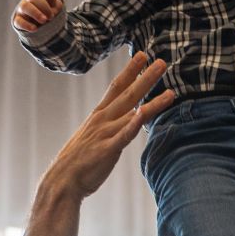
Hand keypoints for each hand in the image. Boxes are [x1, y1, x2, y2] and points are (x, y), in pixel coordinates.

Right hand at [13, 0, 63, 32]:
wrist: (39, 27)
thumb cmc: (48, 14)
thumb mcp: (55, 9)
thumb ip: (57, 7)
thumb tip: (54, 11)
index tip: (55, 5)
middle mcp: (30, 0)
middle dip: (45, 7)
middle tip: (51, 17)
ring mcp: (23, 9)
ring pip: (25, 6)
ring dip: (36, 13)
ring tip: (44, 21)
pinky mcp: (18, 20)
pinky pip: (19, 21)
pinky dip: (27, 25)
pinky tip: (35, 29)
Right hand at [42, 53, 172, 202]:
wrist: (63, 180)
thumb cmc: (79, 161)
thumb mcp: (94, 137)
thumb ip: (109, 126)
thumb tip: (124, 121)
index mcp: (99, 114)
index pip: (117, 86)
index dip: (131, 70)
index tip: (143, 55)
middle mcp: (103, 119)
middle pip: (128, 94)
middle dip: (145, 77)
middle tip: (161, 61)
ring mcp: (105, 133)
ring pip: (133, 114)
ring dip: (152, 102)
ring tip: (171, 92)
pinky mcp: (107, 150)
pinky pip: (122, 136)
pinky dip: (132, 125)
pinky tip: (142, 115)